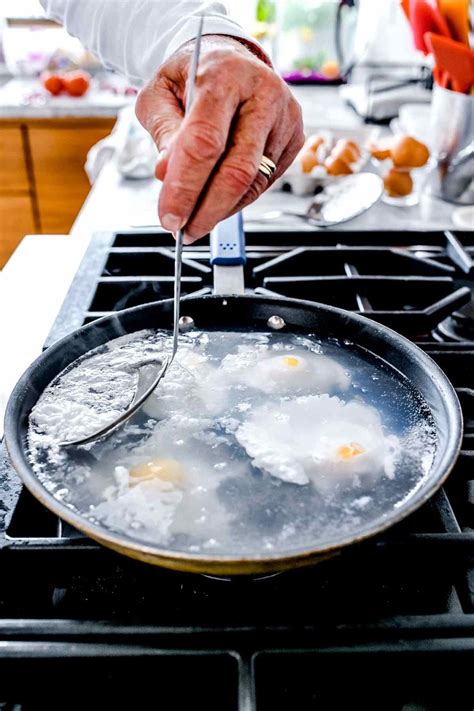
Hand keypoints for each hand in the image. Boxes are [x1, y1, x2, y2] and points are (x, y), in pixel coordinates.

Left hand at [136, 35, 303, 242]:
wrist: (230, 60)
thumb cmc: (193, 76)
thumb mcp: (161, 94)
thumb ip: (163, 133)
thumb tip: (166, 175)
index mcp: (224, 75)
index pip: (204, 142)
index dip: (185, 186)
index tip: (169, 216)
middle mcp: (262, 93)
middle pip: (237, 170)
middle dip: (206, 210)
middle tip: (184, 230)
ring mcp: (284, 117)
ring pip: (253, 182)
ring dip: (220, 210)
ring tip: (195, 219)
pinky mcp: (294, 137)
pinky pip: (263, 183)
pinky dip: (237, 201)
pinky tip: (216, 204)